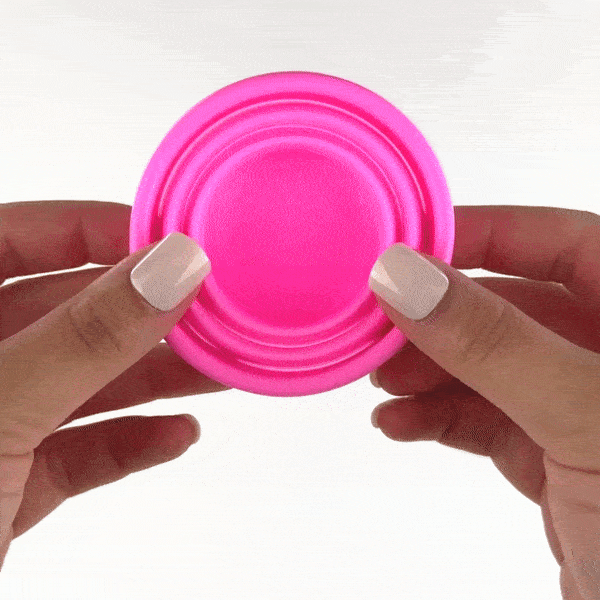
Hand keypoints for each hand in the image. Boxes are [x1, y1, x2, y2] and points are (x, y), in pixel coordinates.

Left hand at [0, 200, 228, 568]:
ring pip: (88, 381)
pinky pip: (85, 449)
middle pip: (72, 311)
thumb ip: (86, 335)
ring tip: (215, 370)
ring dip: (157, 377)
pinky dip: (134, 443)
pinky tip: (178, 436)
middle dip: (149, 313)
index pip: (27, 235)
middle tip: (212, 311)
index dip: (106, 230)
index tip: (178, 242)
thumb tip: (168, 268)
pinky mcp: (13, 483)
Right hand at [368, 205, 599, 569]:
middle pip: (507, 306)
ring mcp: (577, 407)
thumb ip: (495, 344)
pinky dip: (435, 417)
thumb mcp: (584, 417)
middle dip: (437, 318)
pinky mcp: (552, 456)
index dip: (481, 234)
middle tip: (380, 324)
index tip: (408, 246)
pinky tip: (399, 423)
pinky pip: (481, 417)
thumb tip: (410, 279)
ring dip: (426, 372)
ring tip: (383, 381)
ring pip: (486, 365)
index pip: (558, 240)